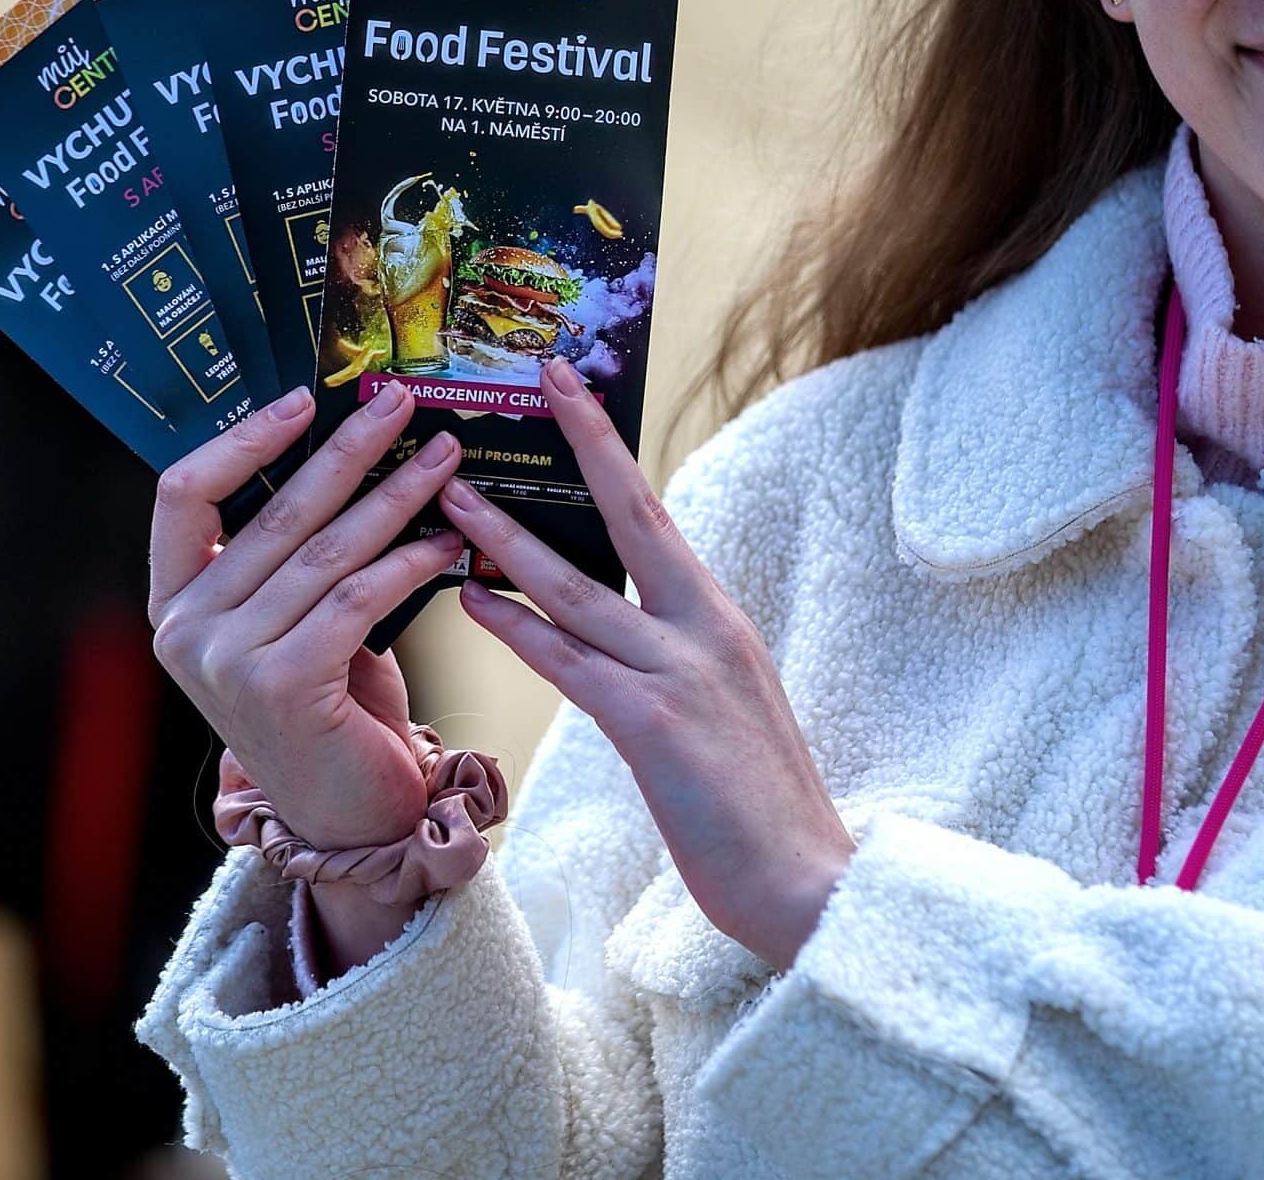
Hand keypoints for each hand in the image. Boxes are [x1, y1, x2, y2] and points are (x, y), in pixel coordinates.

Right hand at [148, 381, 472, 850]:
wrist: (347, 820)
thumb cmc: (329, 710)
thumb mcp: (290, 623)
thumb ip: (293, 556)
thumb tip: (352, 450)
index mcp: (174, 603)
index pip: (182, 494)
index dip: (240, 439)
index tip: (303, 399)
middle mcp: (186, 631)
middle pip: (273, 511)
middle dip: (348, 449)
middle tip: (404, 405)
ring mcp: (227, 662)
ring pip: (326, 550)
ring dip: (396, 496)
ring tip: (445, 460)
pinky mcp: (283, 685)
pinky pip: (357, 597)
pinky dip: (410, 562)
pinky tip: (449, 543)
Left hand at [443, 357, 853, 971]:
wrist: (810, 884)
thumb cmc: (756, 808)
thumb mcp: (722, 707)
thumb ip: (674, 655)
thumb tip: (614, 619)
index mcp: (720, 618)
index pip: (655, 516)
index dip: (611, 451)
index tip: (575, 390)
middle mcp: (704, 628)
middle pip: (633, 515)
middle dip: (584, 442)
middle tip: (541, 377)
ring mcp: (681, 672)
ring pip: (579, 587)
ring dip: (509, 537)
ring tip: (452, 492)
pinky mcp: (654, 725)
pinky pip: (569, 662)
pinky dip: (516, 625)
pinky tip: (472, 600)